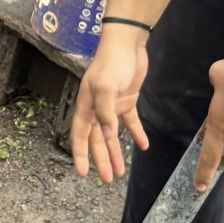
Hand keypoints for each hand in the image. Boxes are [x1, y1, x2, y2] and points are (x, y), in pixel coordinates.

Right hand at [70, 27, 150, 180]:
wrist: (128, 43)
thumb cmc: (112, 63)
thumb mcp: (105, 86)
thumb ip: (105, 111)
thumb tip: (107, 135)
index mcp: (86, 106)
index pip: (80, 135)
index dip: (80, 154)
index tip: (82, 173)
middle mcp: (96, 108)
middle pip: (97, 139)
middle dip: (101, 159)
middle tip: (107, 179)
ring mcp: (112, 105)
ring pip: (112, 134)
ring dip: (116, 152)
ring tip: (121, 171)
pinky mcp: (127, 100)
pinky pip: (131, 122)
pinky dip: (136, 134)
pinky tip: (143, 146)